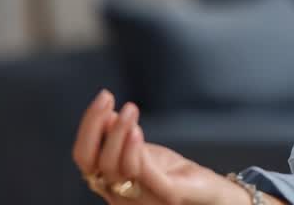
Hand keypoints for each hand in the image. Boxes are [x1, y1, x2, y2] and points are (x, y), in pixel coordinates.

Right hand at [71, 89, 243, 204]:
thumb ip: (122, 139)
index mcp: (108, 181)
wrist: (208, 194)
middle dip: (98, 126)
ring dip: (119, 135)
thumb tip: (107, 113)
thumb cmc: (171, 173)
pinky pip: (146, 177)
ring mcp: (142, 198)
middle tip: (109, 99)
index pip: (85, 157)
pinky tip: (136, 132)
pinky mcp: (168, 196)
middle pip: (96, 163)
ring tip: (129, 110)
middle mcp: (119, 194)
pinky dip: (136, 154)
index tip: (102, 98)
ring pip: (118, 169)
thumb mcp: (141, 152)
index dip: (88, 127)